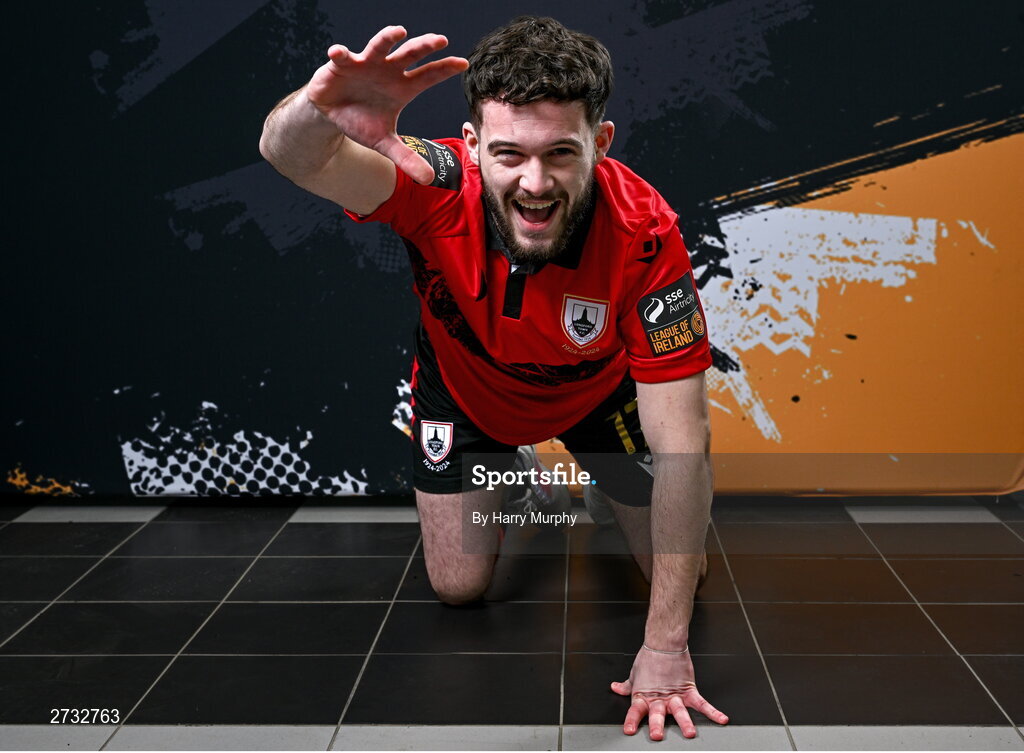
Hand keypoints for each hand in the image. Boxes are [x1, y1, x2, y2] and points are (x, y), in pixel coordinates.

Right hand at [306, 26, 467, 183]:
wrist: (332, 114)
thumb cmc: (361, 120)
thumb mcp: (385, 143)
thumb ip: (406, 158)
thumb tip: (430, 180)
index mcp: (402, 87)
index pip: (428, 76)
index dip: (445, 68)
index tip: (463, 63)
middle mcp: (388, 70)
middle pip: (410, 54)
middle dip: (424, 46)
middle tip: (441, 40)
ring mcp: (366, 63)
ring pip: (379, 46)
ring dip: (387, 38)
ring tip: (399, 31)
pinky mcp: (341, 64)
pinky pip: (342, 56)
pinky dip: (339, 54)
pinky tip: (338, 53)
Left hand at [611, 645, 727, 739]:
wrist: (664, 642)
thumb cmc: (649, 658)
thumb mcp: (635, 674)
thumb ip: (627, 686)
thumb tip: (616, 688)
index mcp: (644, 696)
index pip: (635, 711)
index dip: (631, 721)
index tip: (629, 731)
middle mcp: (659, 698)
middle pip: (657, 714)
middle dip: (657, 725)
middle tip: (657, 735)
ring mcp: (675, 695)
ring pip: (680, 711)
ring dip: (684, 722)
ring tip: (690, 733)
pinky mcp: (689, 690)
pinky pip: (702, 704)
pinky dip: (713, 712)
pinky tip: (721, 719)